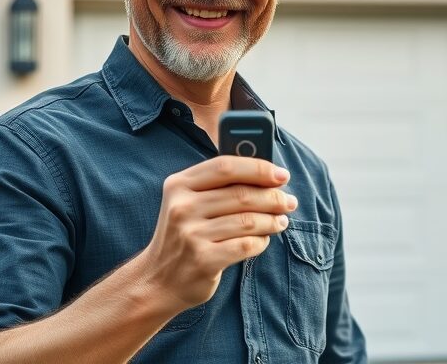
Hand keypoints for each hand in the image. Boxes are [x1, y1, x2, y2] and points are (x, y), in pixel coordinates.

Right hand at [137, 156, 297, 314]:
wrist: (157, 280)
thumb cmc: (184, 235)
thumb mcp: (188, 203)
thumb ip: (219, 186)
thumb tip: (268, 175)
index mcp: (179, 185)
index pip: (225, 166)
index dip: (259, 168)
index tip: (282, 174)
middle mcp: (182, 207)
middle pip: (242, 194)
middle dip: (273, 198)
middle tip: (289, 202)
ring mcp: (191, 234)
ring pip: (248, 221)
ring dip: (272, 221)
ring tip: (281, 221)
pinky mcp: (203, 260)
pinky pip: (246, 245)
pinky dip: (261, 242)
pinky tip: (263, 240)